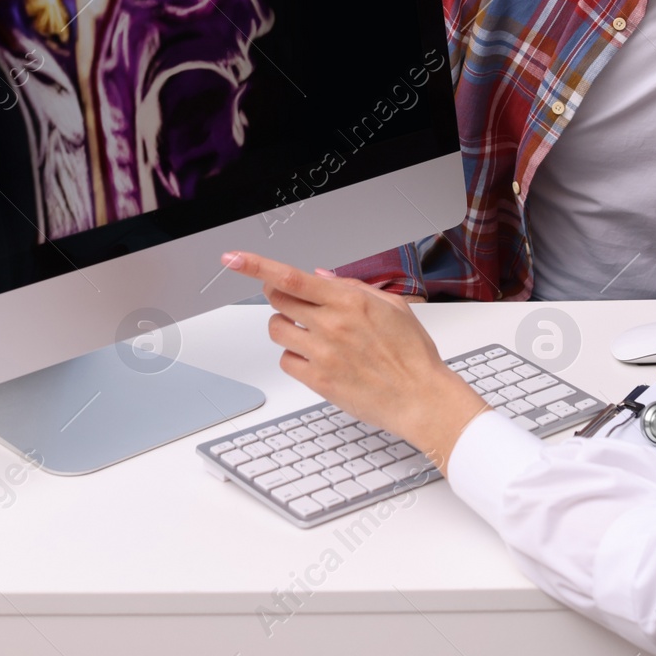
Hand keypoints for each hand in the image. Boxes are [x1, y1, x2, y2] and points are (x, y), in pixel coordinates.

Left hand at [222, 251, 488, 472]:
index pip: (291, 276)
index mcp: (349, 300)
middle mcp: (331, 324)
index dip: (256, 265)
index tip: (233, 258)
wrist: (421, 398)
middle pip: (277, 300)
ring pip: (276, 329)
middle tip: (295, 303)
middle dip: (280, 296)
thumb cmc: (412, 354)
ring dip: (286, 327)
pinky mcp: (318, 380)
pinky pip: (285, 361)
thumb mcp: (392, 306)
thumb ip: (354, 287)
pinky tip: (316, 358)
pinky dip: (295, 357)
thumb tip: (321, 275)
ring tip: (310, 333)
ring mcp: (322, 353)